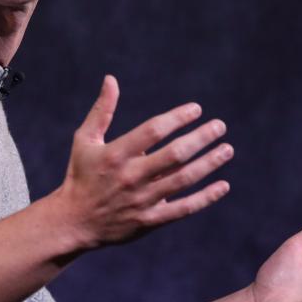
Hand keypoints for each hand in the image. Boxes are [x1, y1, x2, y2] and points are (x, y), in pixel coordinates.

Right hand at [55, 75, 232, 248]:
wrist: (74, 221)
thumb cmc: (81, 175)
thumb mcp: (85, 140)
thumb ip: (102, 111)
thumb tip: (111, 79)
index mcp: (116, 154)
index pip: (153, 130)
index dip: (178, 118)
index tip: (196, 109)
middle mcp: (131, 176)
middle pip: (174, 154)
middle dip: (201, 138)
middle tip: (220, 126)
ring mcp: (142, 200)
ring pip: (183, 179)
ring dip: (209, 163)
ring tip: (227, 149)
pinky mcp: (150, 220)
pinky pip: (183, 209)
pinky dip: (206, 198)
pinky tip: (223, 185)